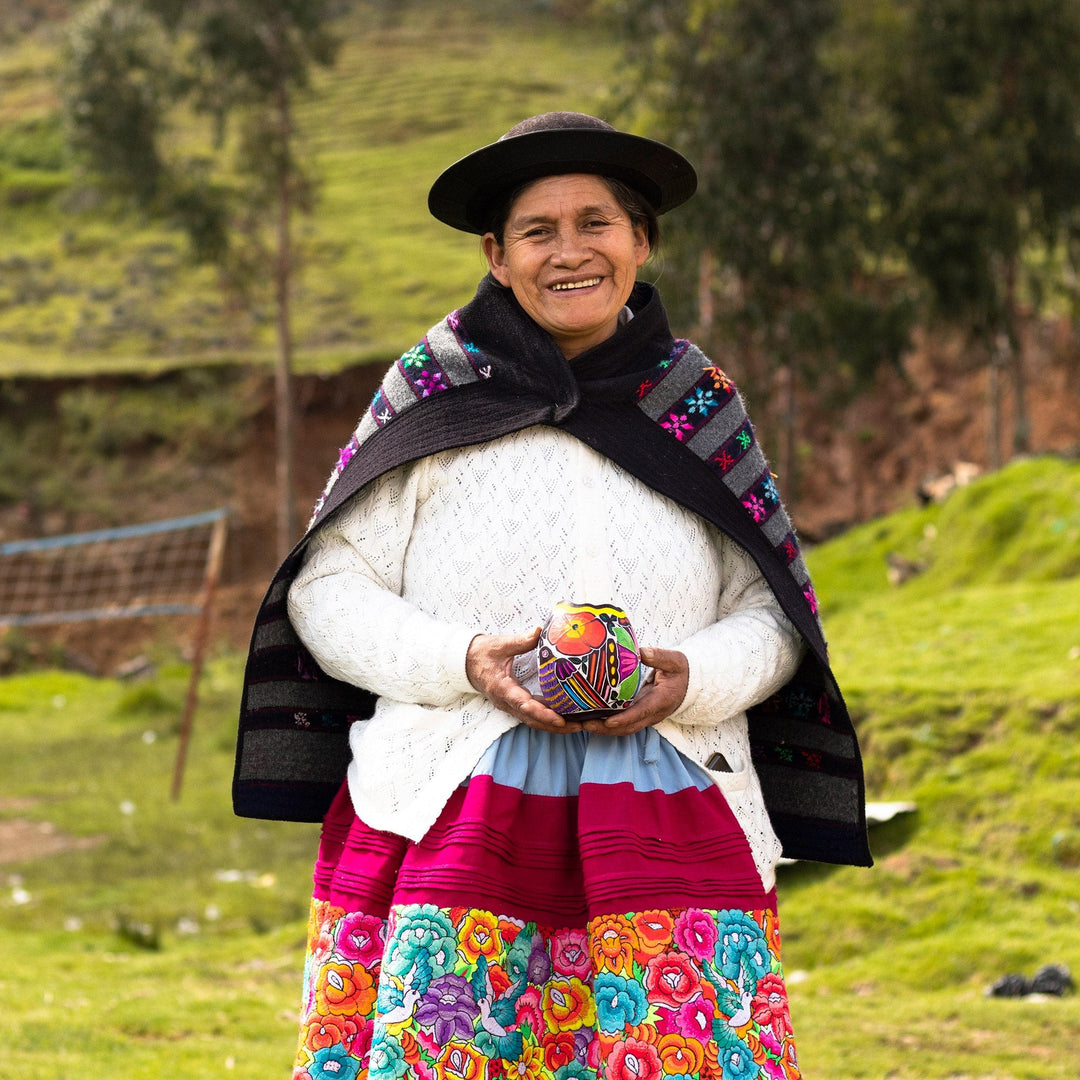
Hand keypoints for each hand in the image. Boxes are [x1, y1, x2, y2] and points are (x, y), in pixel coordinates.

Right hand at [466, 628, 582, 732]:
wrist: (464, 662)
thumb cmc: (481, 653)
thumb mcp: (500, 644)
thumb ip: (521, 640)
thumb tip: (540, 631)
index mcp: (502, 688)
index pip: (525, 705)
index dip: (543, 714)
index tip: (560, 719)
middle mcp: (506, 701)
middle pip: (532, 720)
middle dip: (555, 726)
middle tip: (578, 726)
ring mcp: (509, 704)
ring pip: (532, 720)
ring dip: (553, 725)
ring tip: (576, 724)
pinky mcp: (513, 702)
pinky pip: (531, 714)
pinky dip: (547, 717)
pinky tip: (564, 714)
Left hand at [582, 646, 688, 736]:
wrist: (689, 685)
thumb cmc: (680, 671)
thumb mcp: (675, 661)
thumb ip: (659, 657)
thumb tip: (641, 652)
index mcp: (661, 701)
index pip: (641, 712)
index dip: (625, 718)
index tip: (608, 721)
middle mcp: (652, 713)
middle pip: (628, 727)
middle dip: (606, 728)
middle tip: (584, 724)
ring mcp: (645, 716)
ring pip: (623, 728)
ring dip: (602, 729)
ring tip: (581, 723)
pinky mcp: (638, 714)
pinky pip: (621, 723)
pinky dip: (605, 723)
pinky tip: (588, 717)